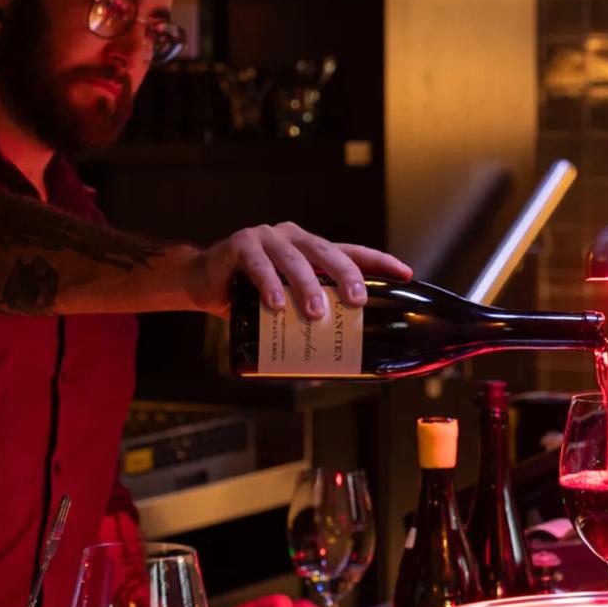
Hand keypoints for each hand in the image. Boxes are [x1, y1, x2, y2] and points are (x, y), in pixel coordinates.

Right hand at [186, 221, 411, 318]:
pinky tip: (276, 303)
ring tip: (315, 312)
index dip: (378, 261)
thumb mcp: (281, 305)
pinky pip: (258, 265)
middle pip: (326, 252)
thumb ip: (301, 323)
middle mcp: (292, 237)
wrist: (202, 283)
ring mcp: (266, 238)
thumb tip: (326, 369)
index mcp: (308, 249)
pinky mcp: (240, 245)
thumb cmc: (246, 296)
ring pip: (294, 259)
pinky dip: (268, 285)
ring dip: (306, 285)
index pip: (350, 251)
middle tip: (357, 302)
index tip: (405, 274)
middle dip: (346, 275)